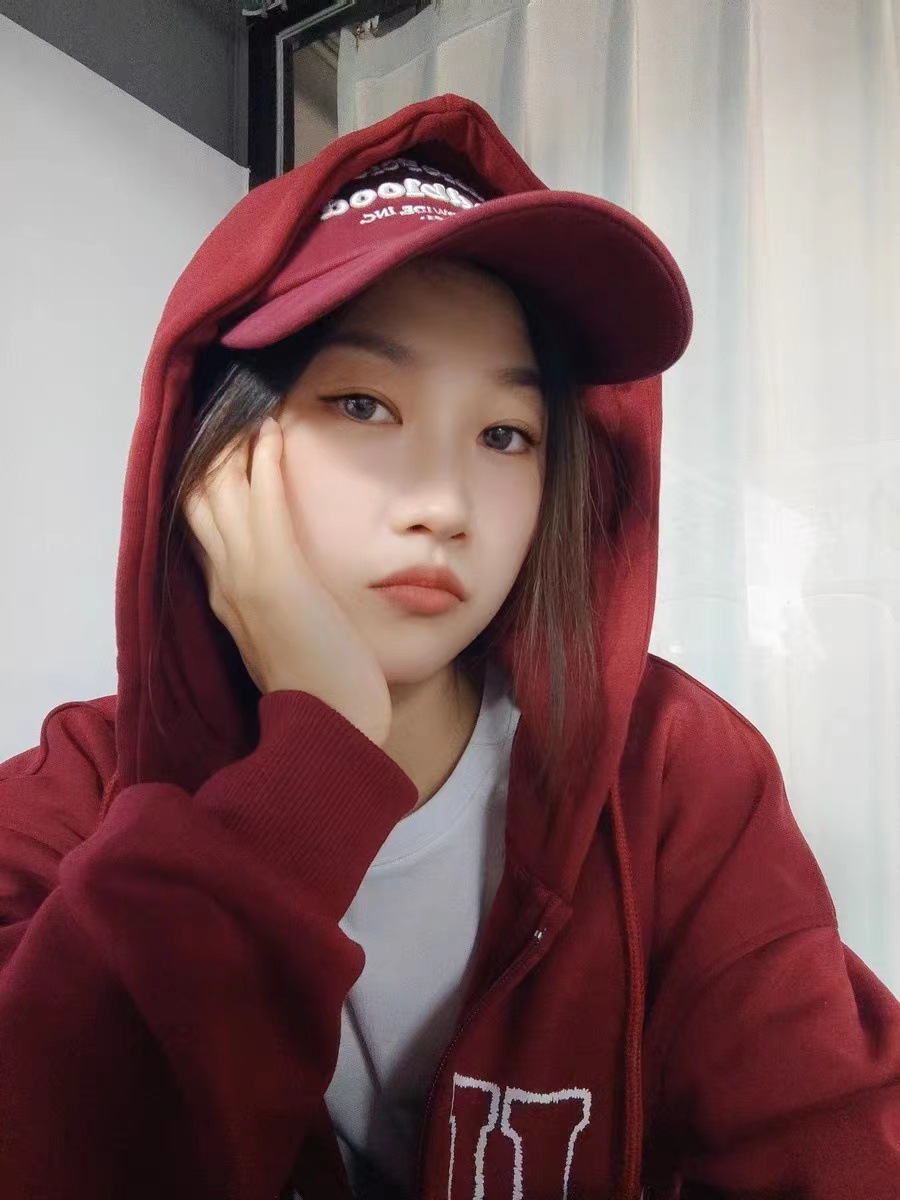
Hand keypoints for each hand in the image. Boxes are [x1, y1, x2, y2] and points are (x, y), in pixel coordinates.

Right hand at [183, 415, 392, 748]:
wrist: (332, 728)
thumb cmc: (324, 689)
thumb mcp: (290, 640)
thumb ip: (279, 608)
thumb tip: (286, 583)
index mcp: (227, 598)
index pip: (202, 526)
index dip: (206, 483)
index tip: (219, 447)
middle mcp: (226, 582)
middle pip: (198, 501)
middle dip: (212, 454)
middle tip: (230, 412)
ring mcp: (246, 577)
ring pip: (222, 493)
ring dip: (236, 445)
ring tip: (253, 408)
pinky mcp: (277, 575)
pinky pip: (263, 503)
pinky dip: (264, 462)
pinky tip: (273, 431)